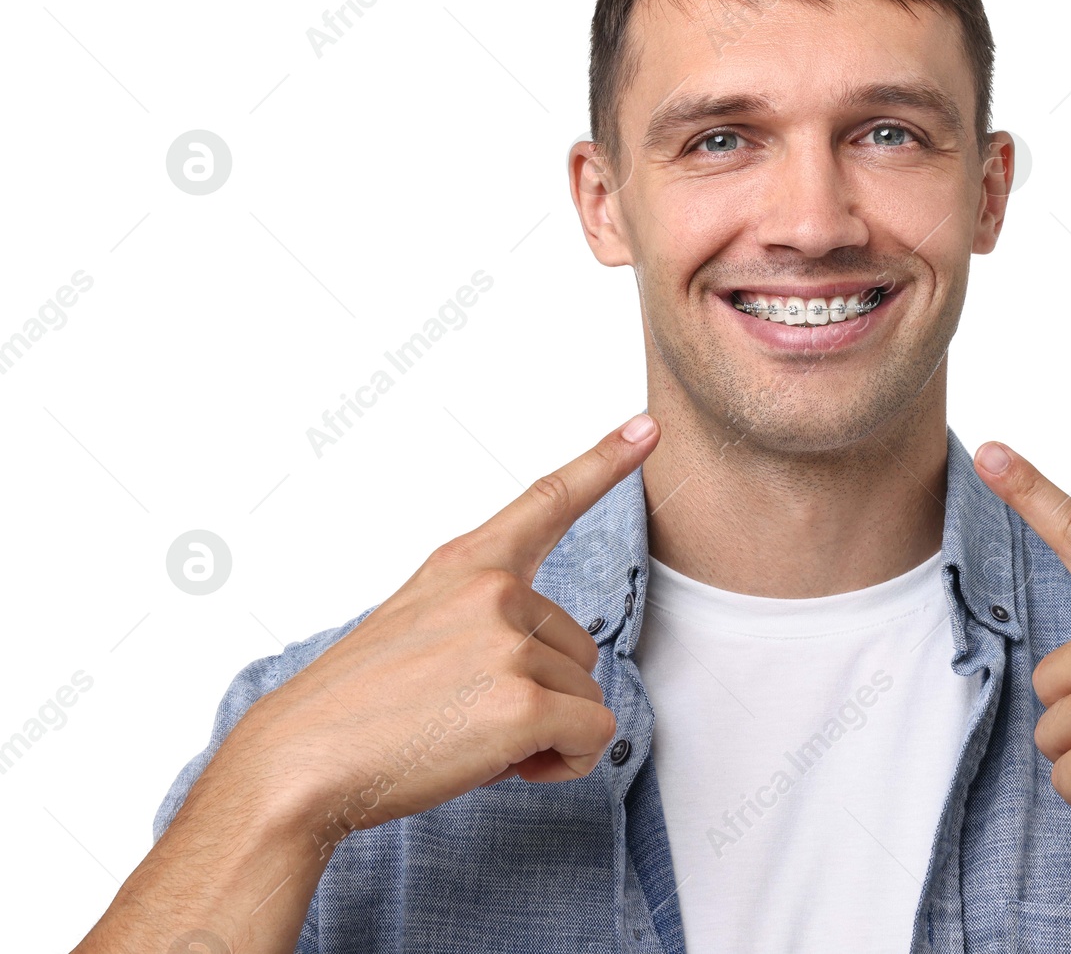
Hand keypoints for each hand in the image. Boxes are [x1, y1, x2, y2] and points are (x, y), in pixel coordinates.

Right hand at [200, 413, 660, 855]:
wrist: (298, 764)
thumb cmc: (355, 707)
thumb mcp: (415, 624)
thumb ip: (482, 617)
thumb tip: (547, 661)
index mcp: (464, 564)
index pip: (546, 501)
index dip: (604, 462)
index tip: (645, 429)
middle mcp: (493, 591)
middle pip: (578, 648)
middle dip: (539, 693)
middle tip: (462, 713)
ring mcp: (509, 643)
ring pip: (585, 696)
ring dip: (544, 732)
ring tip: (466, 737)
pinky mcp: (523, 703)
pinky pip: (592, 736)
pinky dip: (564, 764)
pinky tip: (506, 768)